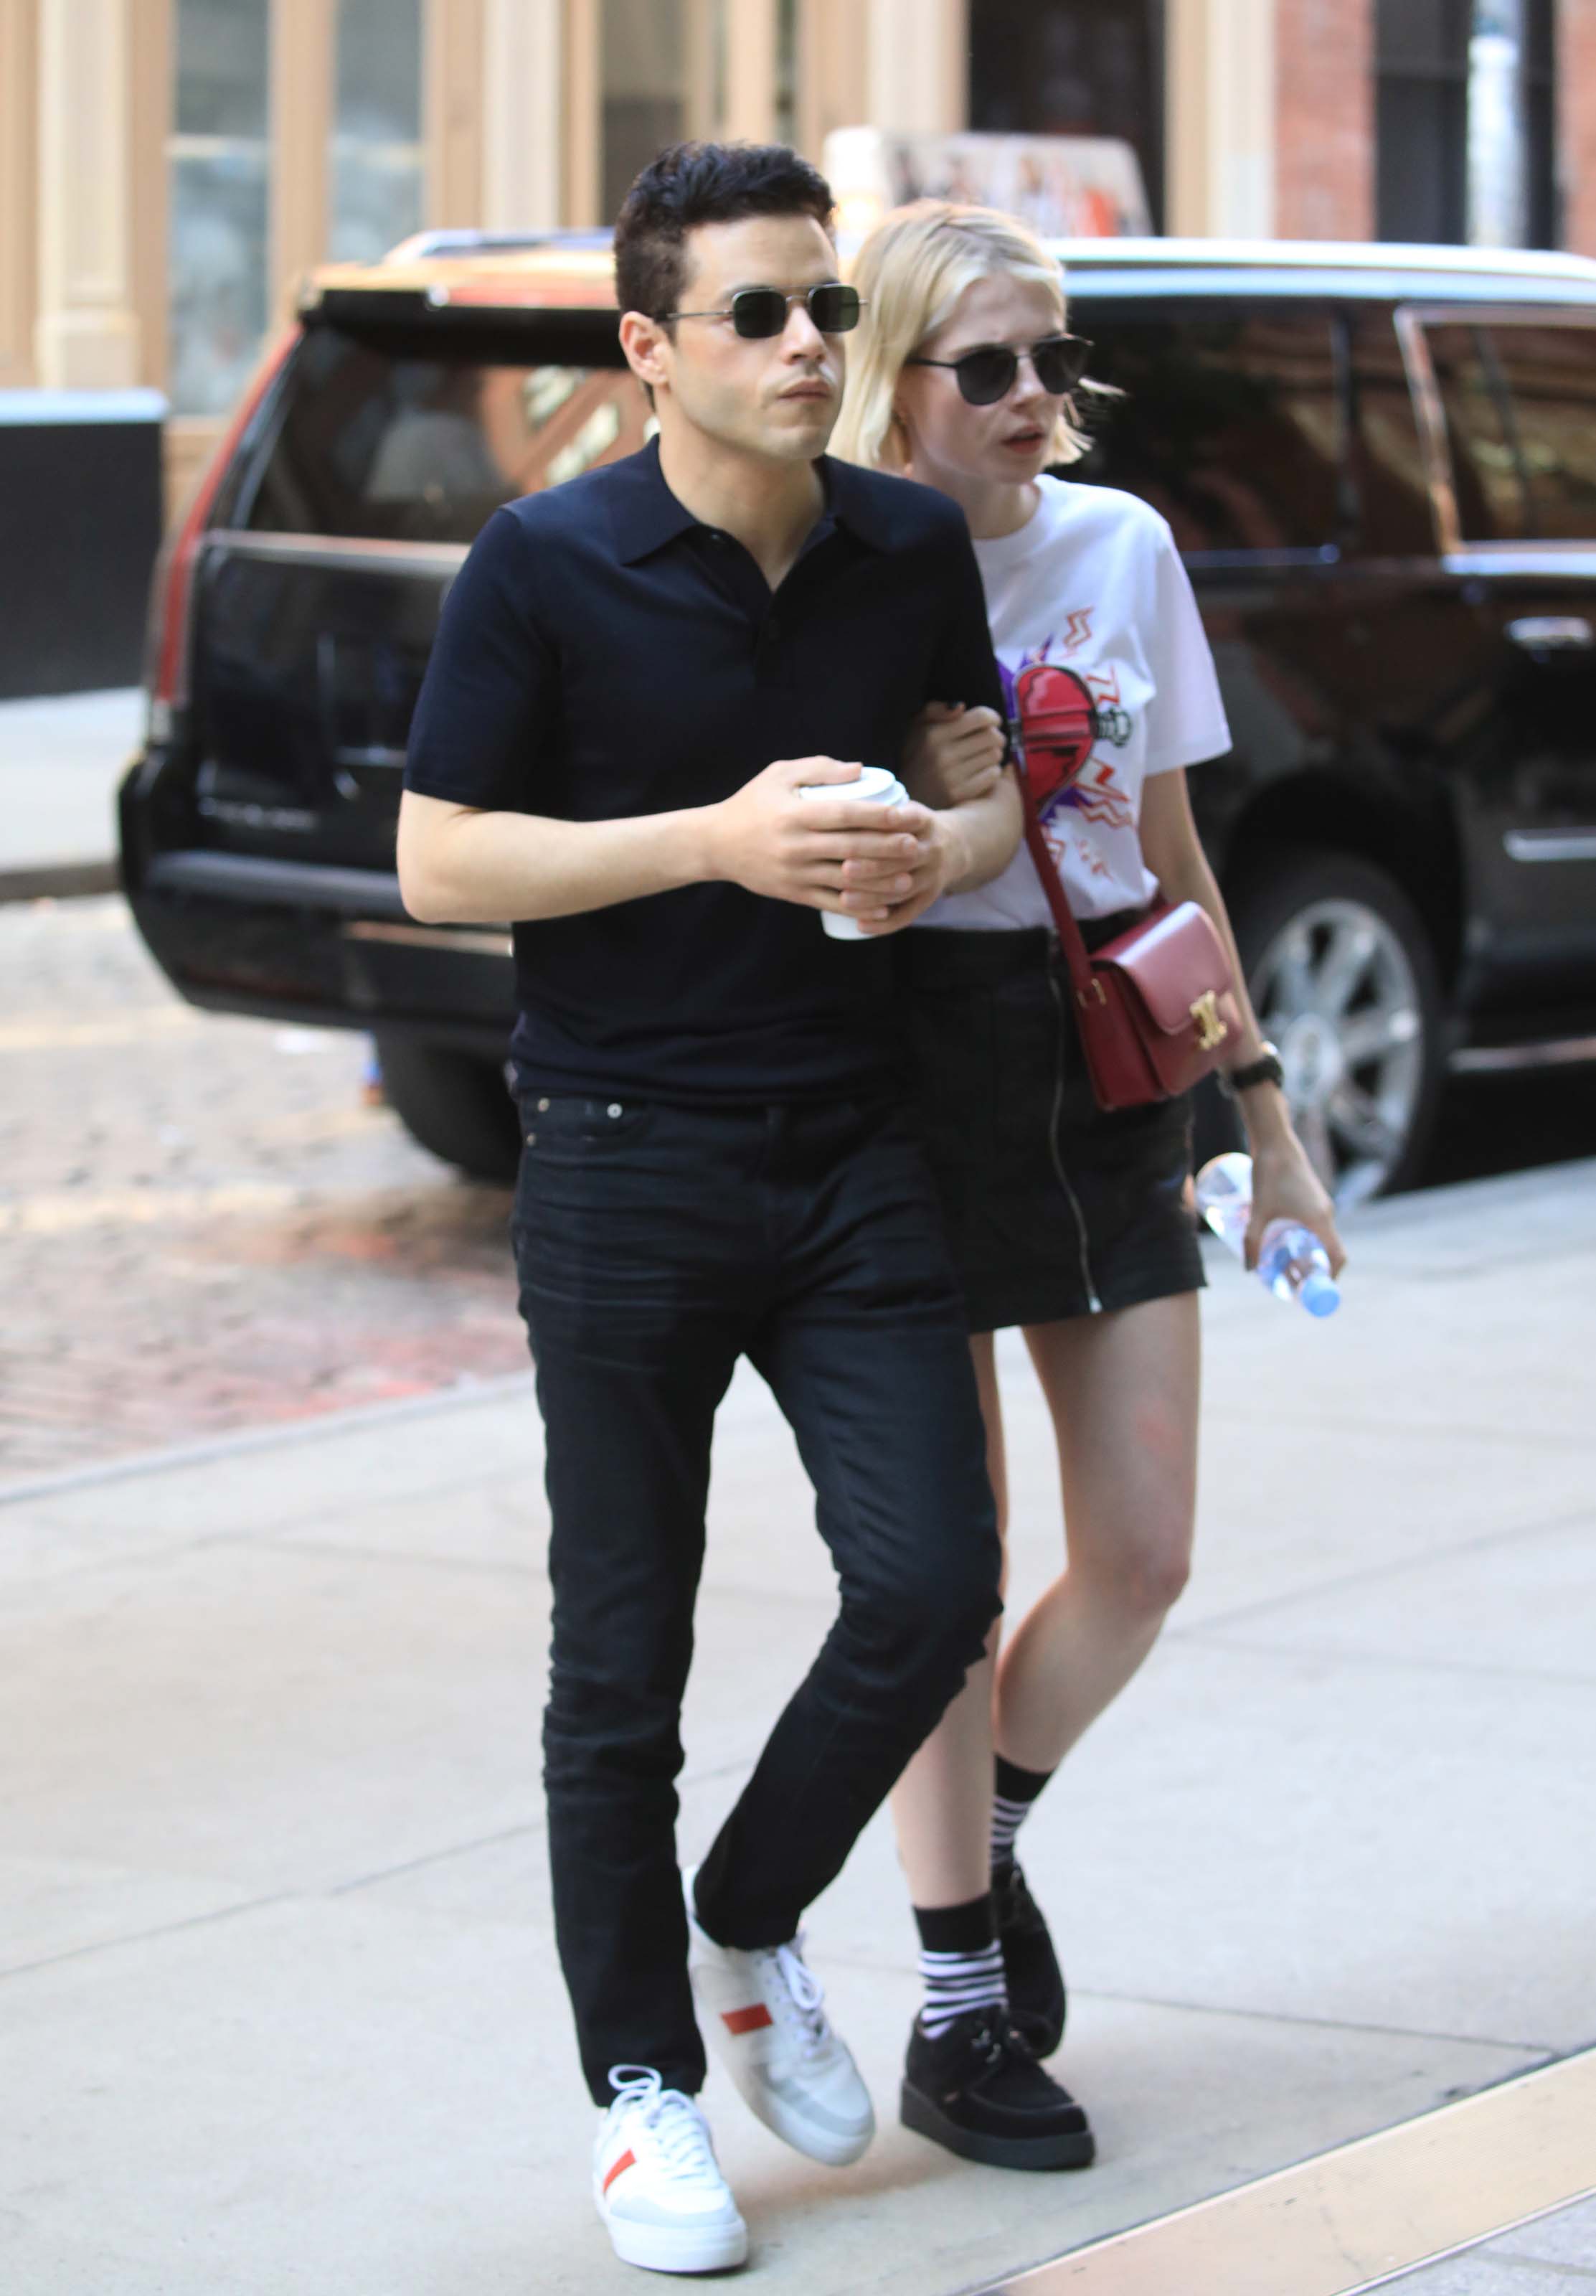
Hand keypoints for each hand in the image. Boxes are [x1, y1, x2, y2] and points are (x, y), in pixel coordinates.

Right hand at [702, 755, 933, 922]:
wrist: (715, 844)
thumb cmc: (751, 804)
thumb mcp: (779, 774)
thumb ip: (819, 767)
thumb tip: (861, 769)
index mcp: (796, 813)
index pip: (846, 814)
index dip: (880, 816)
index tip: (907, 814)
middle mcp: (797, 845)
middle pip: (853, 848)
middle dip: (890, 848)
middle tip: (918, 845)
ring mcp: (796, 873)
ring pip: (846, 880)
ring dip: (881, 881)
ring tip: (909, 878)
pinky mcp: (794, 893)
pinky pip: (832, 903)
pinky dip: (860, 907)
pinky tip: (883, 907)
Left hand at [849, 810, 964, 936]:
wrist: (953, 847)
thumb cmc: (911, 826)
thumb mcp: (905, 808)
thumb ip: (877, 807)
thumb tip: (830, 794)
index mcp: (925, 822)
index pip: (910, 821)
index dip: (887, 825)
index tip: (857, 829)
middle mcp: (932, 850)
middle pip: (904, 859)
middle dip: (874, 865)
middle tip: (844, 868)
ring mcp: (932, 877)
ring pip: (903, 890)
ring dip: (874, 897)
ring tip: (844, 899)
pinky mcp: (928, 899)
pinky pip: (907, 915)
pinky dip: (885, 924)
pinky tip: (861, 926)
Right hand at [900, 701, 1005, 808]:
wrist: (906, 796)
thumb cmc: (915, 755)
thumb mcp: (916, 727)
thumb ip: (934, 710)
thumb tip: (961, 707)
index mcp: (934, 735)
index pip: (980, 717)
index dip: (992, 717)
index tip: (993, 722)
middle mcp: (943, 755)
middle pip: (992, 736)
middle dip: (996, 735)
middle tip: (992, 739)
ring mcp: (951, 777)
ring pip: (994, 755)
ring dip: (994, 753)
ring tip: (986, 755)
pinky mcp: (959, 794)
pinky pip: (993, 775)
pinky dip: (993, 770)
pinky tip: (983, 770)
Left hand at [1244, 1123, 1346, 1274]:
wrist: (1275, 1141)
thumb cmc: (1268, 1175)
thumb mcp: (1258, 1211)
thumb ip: (1252, 1241)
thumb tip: (1249, 1269)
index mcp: (1320, 1220)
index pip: (1337, 1256)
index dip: (1330, 1277)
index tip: (1313, 1290)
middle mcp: (1325, 1214)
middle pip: (1328, 1250)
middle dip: (1313, 1269)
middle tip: (1292, 1281)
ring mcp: (1320, 1204)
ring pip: (1321, 1237)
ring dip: (1308, 1253)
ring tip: (1285, 1264)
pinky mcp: (1312, 1197)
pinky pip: (1315, 1225)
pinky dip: (1305, 1238)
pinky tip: (1283, 1240)